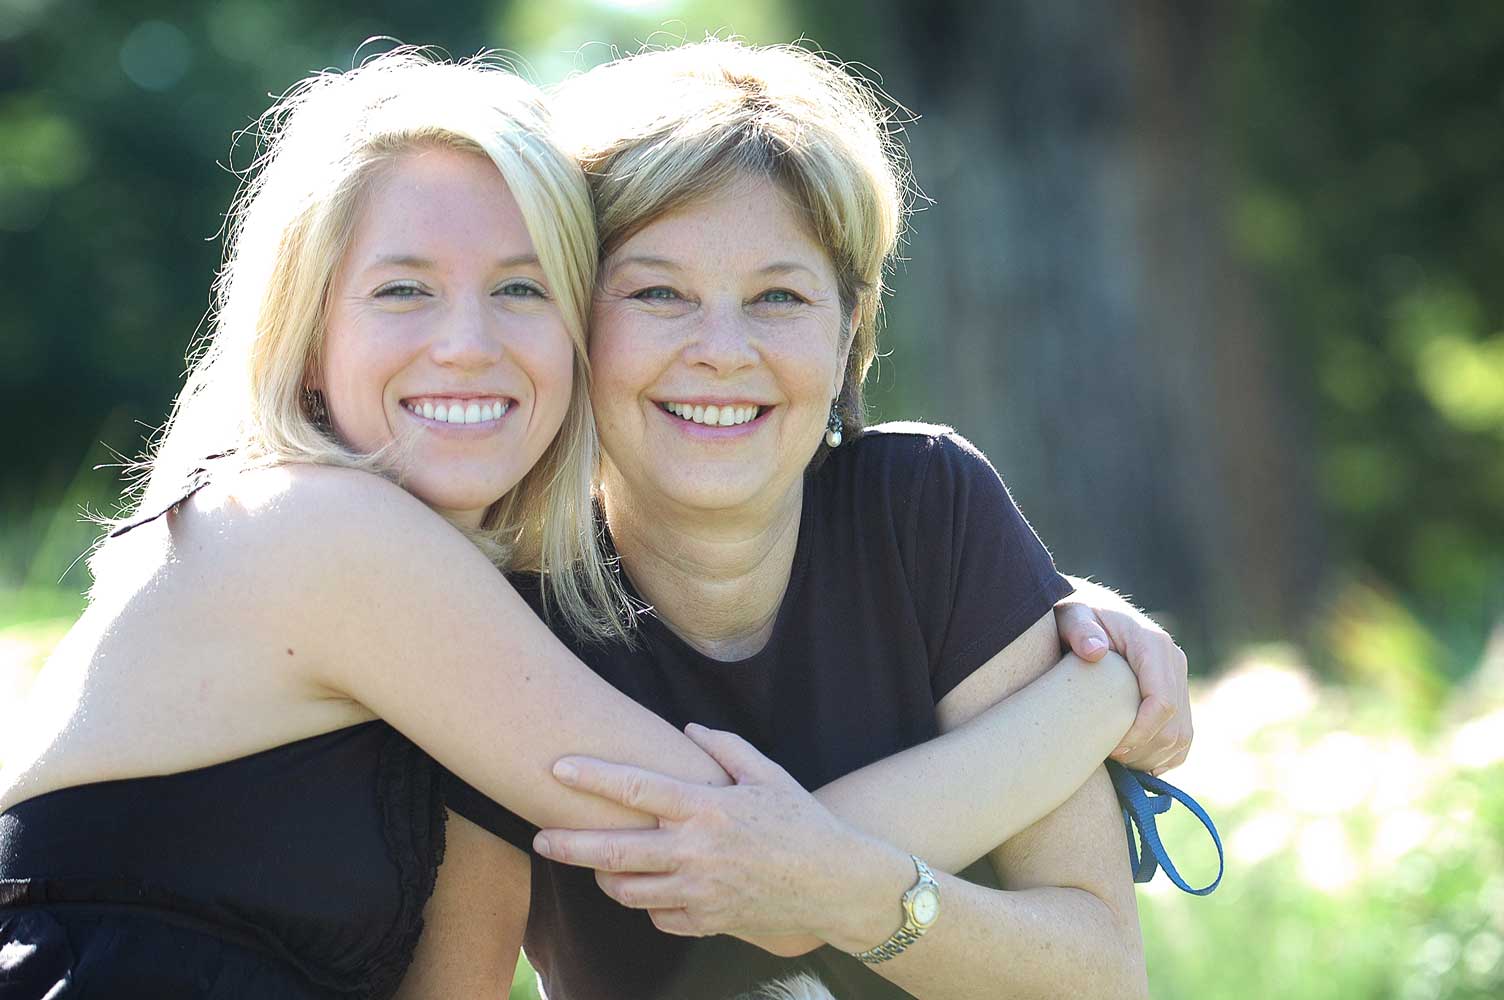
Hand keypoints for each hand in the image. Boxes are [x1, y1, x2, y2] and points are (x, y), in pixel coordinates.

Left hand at [532, 724, 881, 948]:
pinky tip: (647, 888)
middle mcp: (694, 852)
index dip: (592, 778)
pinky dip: (646, 903)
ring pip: (627, 891)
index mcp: (706, 808)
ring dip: (603, 877)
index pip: (636, 789)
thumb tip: (688, 728)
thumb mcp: (768, 774)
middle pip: (613, 851)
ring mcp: (697, 892)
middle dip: (568, 845)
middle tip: (539, 839)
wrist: (834, 884)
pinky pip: (657, 916)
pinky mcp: (705, 921)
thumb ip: (725, 747)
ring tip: (594, 864)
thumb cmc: (802, 822)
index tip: (557, 769)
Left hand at [1055, 595, 1191, 775]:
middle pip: (1175, 726)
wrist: (1089, 608)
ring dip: (1153, 758)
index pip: (1162, 702)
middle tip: (1109, 760)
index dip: (1141, 733)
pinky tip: (1136, 762)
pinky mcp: (1175, 689)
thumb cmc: (1075, 614)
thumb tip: (1095, 652)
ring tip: (1118, 762)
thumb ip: (1080, 629)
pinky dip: (1164, 755)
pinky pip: (1182, 734)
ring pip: (1182, 735)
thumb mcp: (1071, 615)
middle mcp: (1173, 661)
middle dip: (1144, 752)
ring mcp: (1177, 677)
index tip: (1112, 748)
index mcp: (1153, 644)